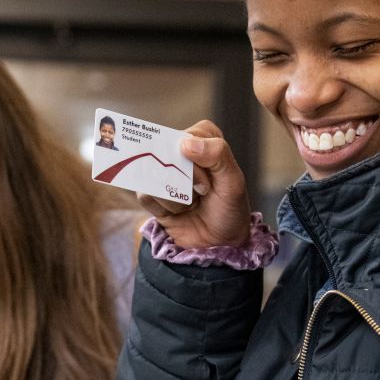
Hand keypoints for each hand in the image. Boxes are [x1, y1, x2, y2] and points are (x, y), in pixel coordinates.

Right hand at [137, 120, 250, 248]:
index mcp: (203, 140)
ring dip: (176, 197)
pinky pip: (145, 194)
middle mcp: (181, 152)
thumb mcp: (233, 182)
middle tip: (202, 193)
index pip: (189, 136)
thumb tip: (186, 143)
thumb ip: (218, 155)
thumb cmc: (229, 208)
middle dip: (186, 179)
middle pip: (166, 152)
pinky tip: (178, 212)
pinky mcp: (151, 192)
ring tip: (191, 204)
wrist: (218, 243)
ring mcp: (163, 172)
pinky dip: (165, 208)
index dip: (199, 158)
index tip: (211, 178)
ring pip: (153, 173)